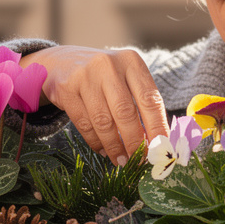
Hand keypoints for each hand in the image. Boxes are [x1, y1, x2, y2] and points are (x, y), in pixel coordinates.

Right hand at [23, 46, 168, 164]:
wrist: (63, 62)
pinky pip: (84, 124)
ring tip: (121, 160)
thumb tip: (155, 142)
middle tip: (139, 161)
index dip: (157, 127)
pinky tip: (103, 150)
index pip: (150, 99)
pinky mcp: (66, 89)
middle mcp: (109, 65)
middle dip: (134, 142)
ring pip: (103, 121)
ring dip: (114, 146)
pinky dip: (96, 142)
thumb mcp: (125, 79)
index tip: (161, 149)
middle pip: (126, 112)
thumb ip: (140, 104)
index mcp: (131, 62)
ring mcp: (85, 76)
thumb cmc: (103, 76)